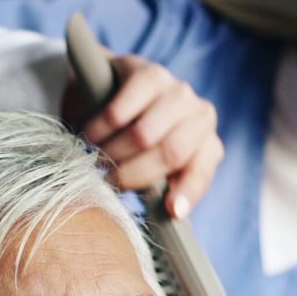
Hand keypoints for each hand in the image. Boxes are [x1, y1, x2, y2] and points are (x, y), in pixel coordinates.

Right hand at [65, 54, 223, 218]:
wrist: (115, 90)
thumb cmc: (138, 143)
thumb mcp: (155, 171)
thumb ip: (165, 194)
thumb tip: (174, 222)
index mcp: (207, 146)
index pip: (201, 172)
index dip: (187, 192)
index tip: (171, 211)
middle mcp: (201, 115)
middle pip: (170, 153)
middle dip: (133, 174)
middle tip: (107, 182)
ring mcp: (177, 90)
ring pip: (144, 134)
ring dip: (112, 153)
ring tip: (95, 159)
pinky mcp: (148, 72)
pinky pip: (120, 110)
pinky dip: (99, 129)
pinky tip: (89, 136)